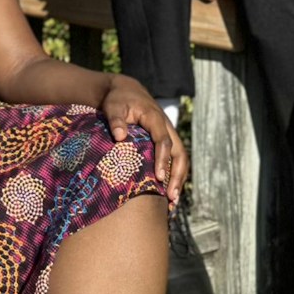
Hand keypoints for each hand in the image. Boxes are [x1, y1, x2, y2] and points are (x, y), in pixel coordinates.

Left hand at [98, 75, 187, 207]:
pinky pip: (175, 160)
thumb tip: (119, 137)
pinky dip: (175, 176)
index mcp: (156, 119)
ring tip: (172, 202)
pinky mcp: (166, 142)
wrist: (126, 91)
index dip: (162, 159)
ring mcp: (169, 135)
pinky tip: (168, 194)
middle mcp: (167, 128)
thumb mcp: (113, 106)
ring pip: (181, 159)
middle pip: (180, 154)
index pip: (163, 141)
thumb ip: (116, 120)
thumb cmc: (118, 100)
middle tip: (171, 197)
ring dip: (179, 180)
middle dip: (177, 176)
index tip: (159, 178)